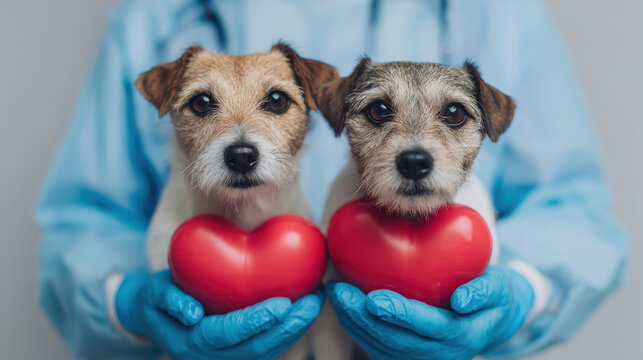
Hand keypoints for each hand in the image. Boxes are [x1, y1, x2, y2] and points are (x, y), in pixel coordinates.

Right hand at [116, 270, 322, 358]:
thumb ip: (171, 299)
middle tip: (312, 301)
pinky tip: (304, 312)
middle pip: (256, 349)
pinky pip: (267, 350)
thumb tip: (193, 313)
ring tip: (315, 303)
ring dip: (294, 330)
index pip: (228, 334)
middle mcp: (209, 359)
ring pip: (267, 353)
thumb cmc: (156, 298)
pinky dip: (287, 333)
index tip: (282, 303)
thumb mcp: (154, 293)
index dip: (255, 321)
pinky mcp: (237, 356)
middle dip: (288, 327)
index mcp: (190, 344)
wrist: (152, 317)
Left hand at [328, 266, 533, 359]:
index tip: (374, 297)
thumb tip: (462, 299)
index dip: (400, 314)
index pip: (428, 328)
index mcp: (462, 337)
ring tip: (336, 293)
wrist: (491, 319)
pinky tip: (343, 304)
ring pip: (381, 346)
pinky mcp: (407, 358)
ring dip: (354, 322)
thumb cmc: (492, 296)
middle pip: (395, 340)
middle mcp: (440, 355)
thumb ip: (485, 290)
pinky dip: (357, 327)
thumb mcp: (498, 287)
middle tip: (341, 291)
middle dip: (364, 317)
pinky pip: (377, 346)